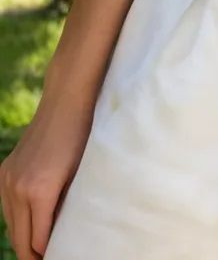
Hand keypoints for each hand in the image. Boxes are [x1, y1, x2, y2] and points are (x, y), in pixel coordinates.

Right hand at [0, 90, 94, 258]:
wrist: (65, 102)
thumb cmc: (81, 137)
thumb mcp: (79, 177)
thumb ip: (66, 208)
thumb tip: (60, 235)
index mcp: (39, 192)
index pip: (36, 242)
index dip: (47, 255)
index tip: (58, 257)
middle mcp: (17, 188)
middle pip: (19, 239)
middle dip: (31, 254)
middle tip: (47, 259)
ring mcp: (7, 179)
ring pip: (10, 224)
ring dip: (22, 238)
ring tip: (39, 247)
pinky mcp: (5, 172)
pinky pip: (7, 206)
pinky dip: (17, 219)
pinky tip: (30, 223)